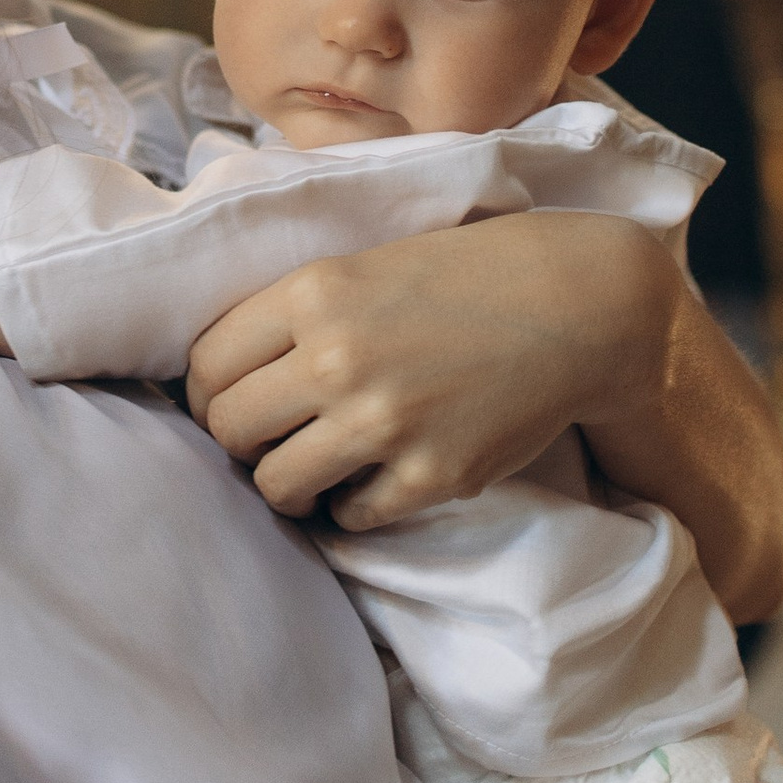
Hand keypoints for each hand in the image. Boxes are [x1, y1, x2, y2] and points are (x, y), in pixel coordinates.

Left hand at [184, 209, 677, 528]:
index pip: (204, 366)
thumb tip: (223, 378)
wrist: (578, 304)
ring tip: (315, 469)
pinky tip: (374, 478)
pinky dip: (353, 506)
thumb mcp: (365, 265)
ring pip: (278, 487)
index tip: (228, 402)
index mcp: (314, 293)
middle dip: (240, 442)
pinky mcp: (431, 475)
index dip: (207, 393)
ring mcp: (384, 423)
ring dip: (288, 484)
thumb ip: (297, 312)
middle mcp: (337, 358)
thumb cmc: (467, 275)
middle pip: (229, 430)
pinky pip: (351, 517)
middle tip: (270, 440)